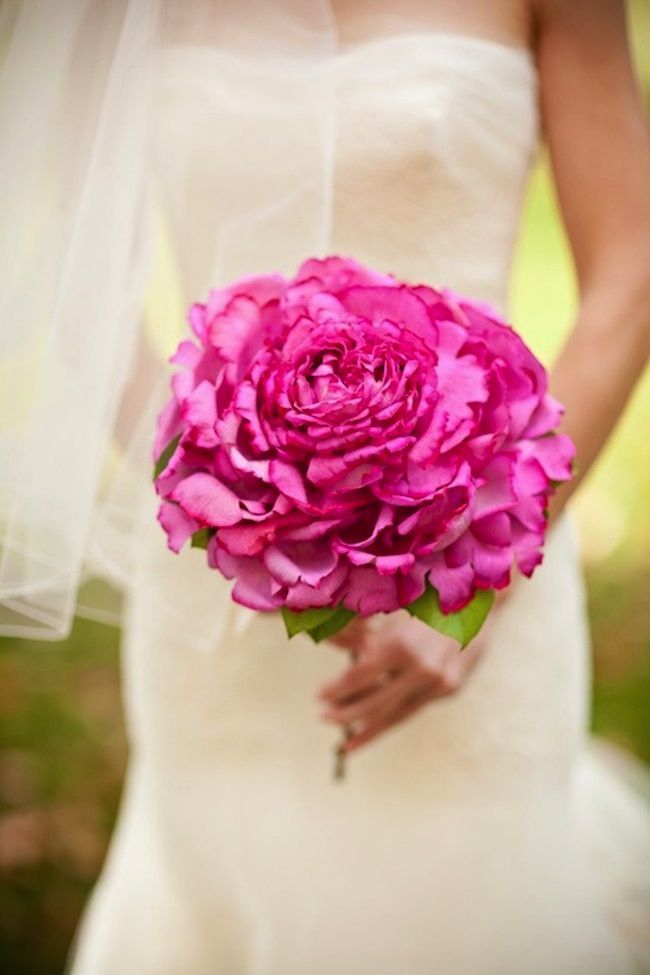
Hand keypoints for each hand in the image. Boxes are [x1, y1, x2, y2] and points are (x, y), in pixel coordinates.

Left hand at [316, 600, 501, 754]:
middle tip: (324, 717)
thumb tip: (322, 638)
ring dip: (368, 729)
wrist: (481, 600)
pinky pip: (413, 708)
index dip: (336, 689)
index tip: (318, 696)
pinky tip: (376, 729)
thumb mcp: (391, 610)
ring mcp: (438, 682)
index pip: (359, 677)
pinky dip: (393, 721)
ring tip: (346, 743)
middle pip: (374, 702)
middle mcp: (421, 668)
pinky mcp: (450, 689)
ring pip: (396, 714)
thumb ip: (360, 632)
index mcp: (401, 645)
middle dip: (346, 714)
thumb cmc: (428, 597)